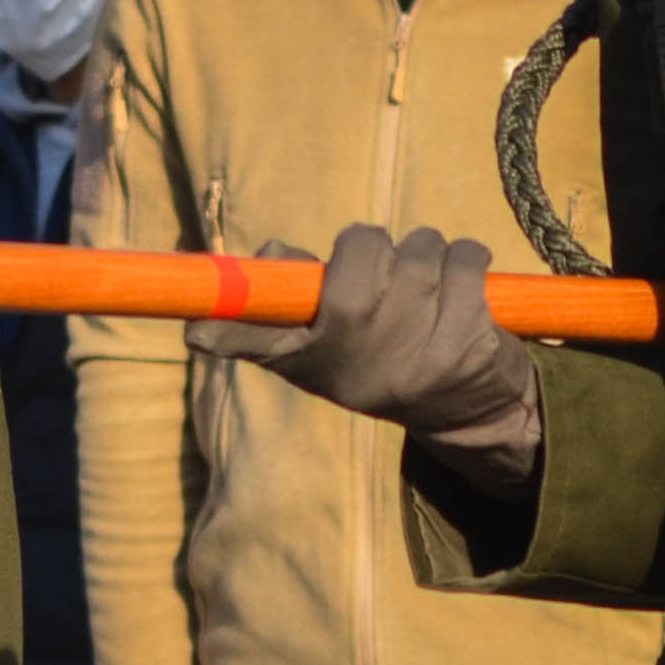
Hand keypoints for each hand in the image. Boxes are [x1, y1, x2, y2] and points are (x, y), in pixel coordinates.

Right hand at [186, 225, 544, 495]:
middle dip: (378, 246)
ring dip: (428, 254)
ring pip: (419, 247)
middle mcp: (351, 364)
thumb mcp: (325, 345)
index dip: (221, 321)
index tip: (195, 325)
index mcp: (307, 359)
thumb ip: (288, 299)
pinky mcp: (465, 345)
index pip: (248, 338)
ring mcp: (408, 355)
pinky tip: (464, 296)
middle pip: (359, 248)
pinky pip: (465, 258)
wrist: (469, 418)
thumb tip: (268, 251)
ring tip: (428, 293)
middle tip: (384, 275)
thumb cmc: (381, 359)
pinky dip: (468, 261)